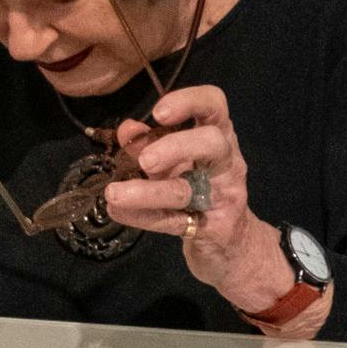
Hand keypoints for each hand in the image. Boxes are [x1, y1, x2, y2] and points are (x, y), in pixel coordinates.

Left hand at [103, 85, 329, 332]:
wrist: (233, 246)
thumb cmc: (201, 191)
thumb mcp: (177, 163)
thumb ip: (151, 144)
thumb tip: (127, 129)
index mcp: (218, 137)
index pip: (215, 105)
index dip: (189, 101)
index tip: (158, 113)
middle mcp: (227, 163)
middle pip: (213, 142)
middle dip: (176, 146)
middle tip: (145, 162)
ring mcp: (224, 197)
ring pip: (188, 190)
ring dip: (147, 191)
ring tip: (114, 193)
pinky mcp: (215, 229)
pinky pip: (174, 221)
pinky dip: (142, 216)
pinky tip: (118, 212)